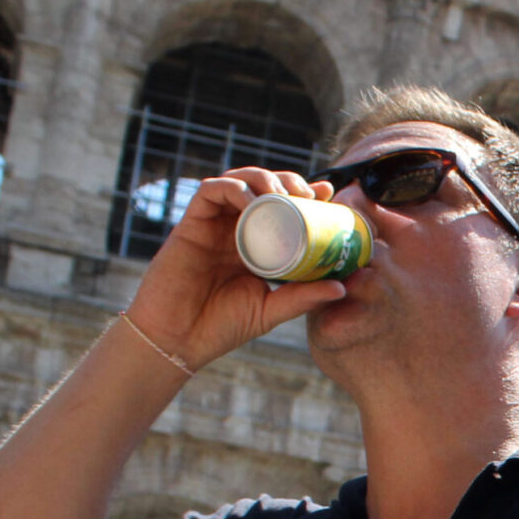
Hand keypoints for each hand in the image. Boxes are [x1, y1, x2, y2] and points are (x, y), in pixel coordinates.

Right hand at [125, 168, 350, 368]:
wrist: (177, 339)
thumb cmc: (221, 326)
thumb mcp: (271, 310)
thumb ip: (302, 298)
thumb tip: (341, 288)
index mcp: (256, 244)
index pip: (283, 208)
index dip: (305, 194)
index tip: (329, 194)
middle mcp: (235, 229)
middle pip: (262, 186)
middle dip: (287, 180)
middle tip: (307, 194)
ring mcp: (213, 225)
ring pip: (238, 180)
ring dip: (263, 179)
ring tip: (283, 195)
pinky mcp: (190, 225)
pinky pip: (210, 191)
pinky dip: (233, 188)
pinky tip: (252, 202)